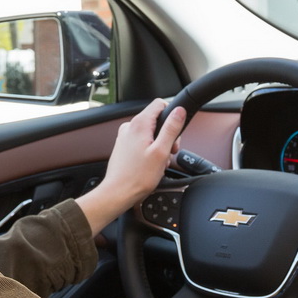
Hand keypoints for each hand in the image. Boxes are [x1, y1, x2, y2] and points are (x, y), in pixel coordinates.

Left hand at [76, 99, 187, 234]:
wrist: (118, 193)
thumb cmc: (137, 177)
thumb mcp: (161, 151)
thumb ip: (171, 129)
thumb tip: (179, 111)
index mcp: (139, 124)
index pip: (160, 104)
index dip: (172, 115)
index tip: (176, 131)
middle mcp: (129, 127)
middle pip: (156, 120)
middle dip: (167, 135)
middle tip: (169, 152)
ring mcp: (125, 136)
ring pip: (150, 132)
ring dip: (159, 145)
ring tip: (159, 162)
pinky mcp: (123, 146)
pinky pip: (142, 141)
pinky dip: (150, 150)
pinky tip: (151, 164)